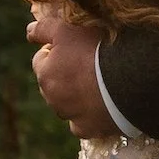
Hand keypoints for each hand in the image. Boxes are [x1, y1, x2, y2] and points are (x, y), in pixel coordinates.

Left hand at [28, 1, 116, 137]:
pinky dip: (89, 117)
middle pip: (53, 84)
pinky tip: (102, 106)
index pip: (41, 59)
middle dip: (64, 76)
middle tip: (89, 65)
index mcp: (45, 74)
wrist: (129, 80)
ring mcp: (70, 116)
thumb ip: (44, 28)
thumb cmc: (97, 50)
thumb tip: (29, 31)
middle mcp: (52, 99)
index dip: (56, 50)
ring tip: (99, 84)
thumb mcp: (67, 30)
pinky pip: (83, 124)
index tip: (74, 47)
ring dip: (76, 97)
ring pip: (67, 105)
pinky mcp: (88, 130)